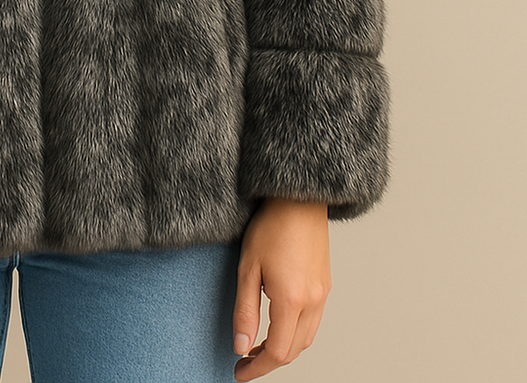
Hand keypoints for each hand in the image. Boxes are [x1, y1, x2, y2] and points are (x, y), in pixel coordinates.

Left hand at [232, 197, 331, 380]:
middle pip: (294, 350)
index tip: (239, 372)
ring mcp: (323, 294)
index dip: (257, 367)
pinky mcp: (325, 284)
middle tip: (244, 360)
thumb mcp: (248, 268)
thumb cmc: (270, 226)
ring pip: (306, 338)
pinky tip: (277, 324)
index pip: (278, 352)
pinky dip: (295, 332)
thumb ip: (245, 311)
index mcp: (292, 300)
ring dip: (283, 348)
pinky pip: (313, 321)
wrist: (298, 199)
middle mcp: (313, 302)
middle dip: (269, 361)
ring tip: (257, 345)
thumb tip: (240, 346)